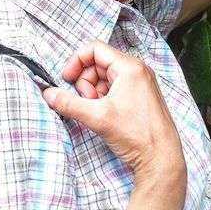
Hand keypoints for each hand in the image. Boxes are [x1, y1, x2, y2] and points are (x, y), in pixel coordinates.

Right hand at [41, 40, 186, 190]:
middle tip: (86, 103)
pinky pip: (114, 88)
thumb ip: (69, 103)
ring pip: (105, 77)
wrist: (162, 160)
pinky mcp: (140, 96)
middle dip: (85, 82)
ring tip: (96, 111)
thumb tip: (48, 94)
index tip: (67, 79)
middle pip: (98, 64)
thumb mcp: (97, 117)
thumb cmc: (138, 135)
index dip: (77, 62)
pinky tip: (105, 115)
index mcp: (130, 67)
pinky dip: (104, 99)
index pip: (94, 49)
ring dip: (94, 92)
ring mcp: (140, 83)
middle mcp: (137, 71)